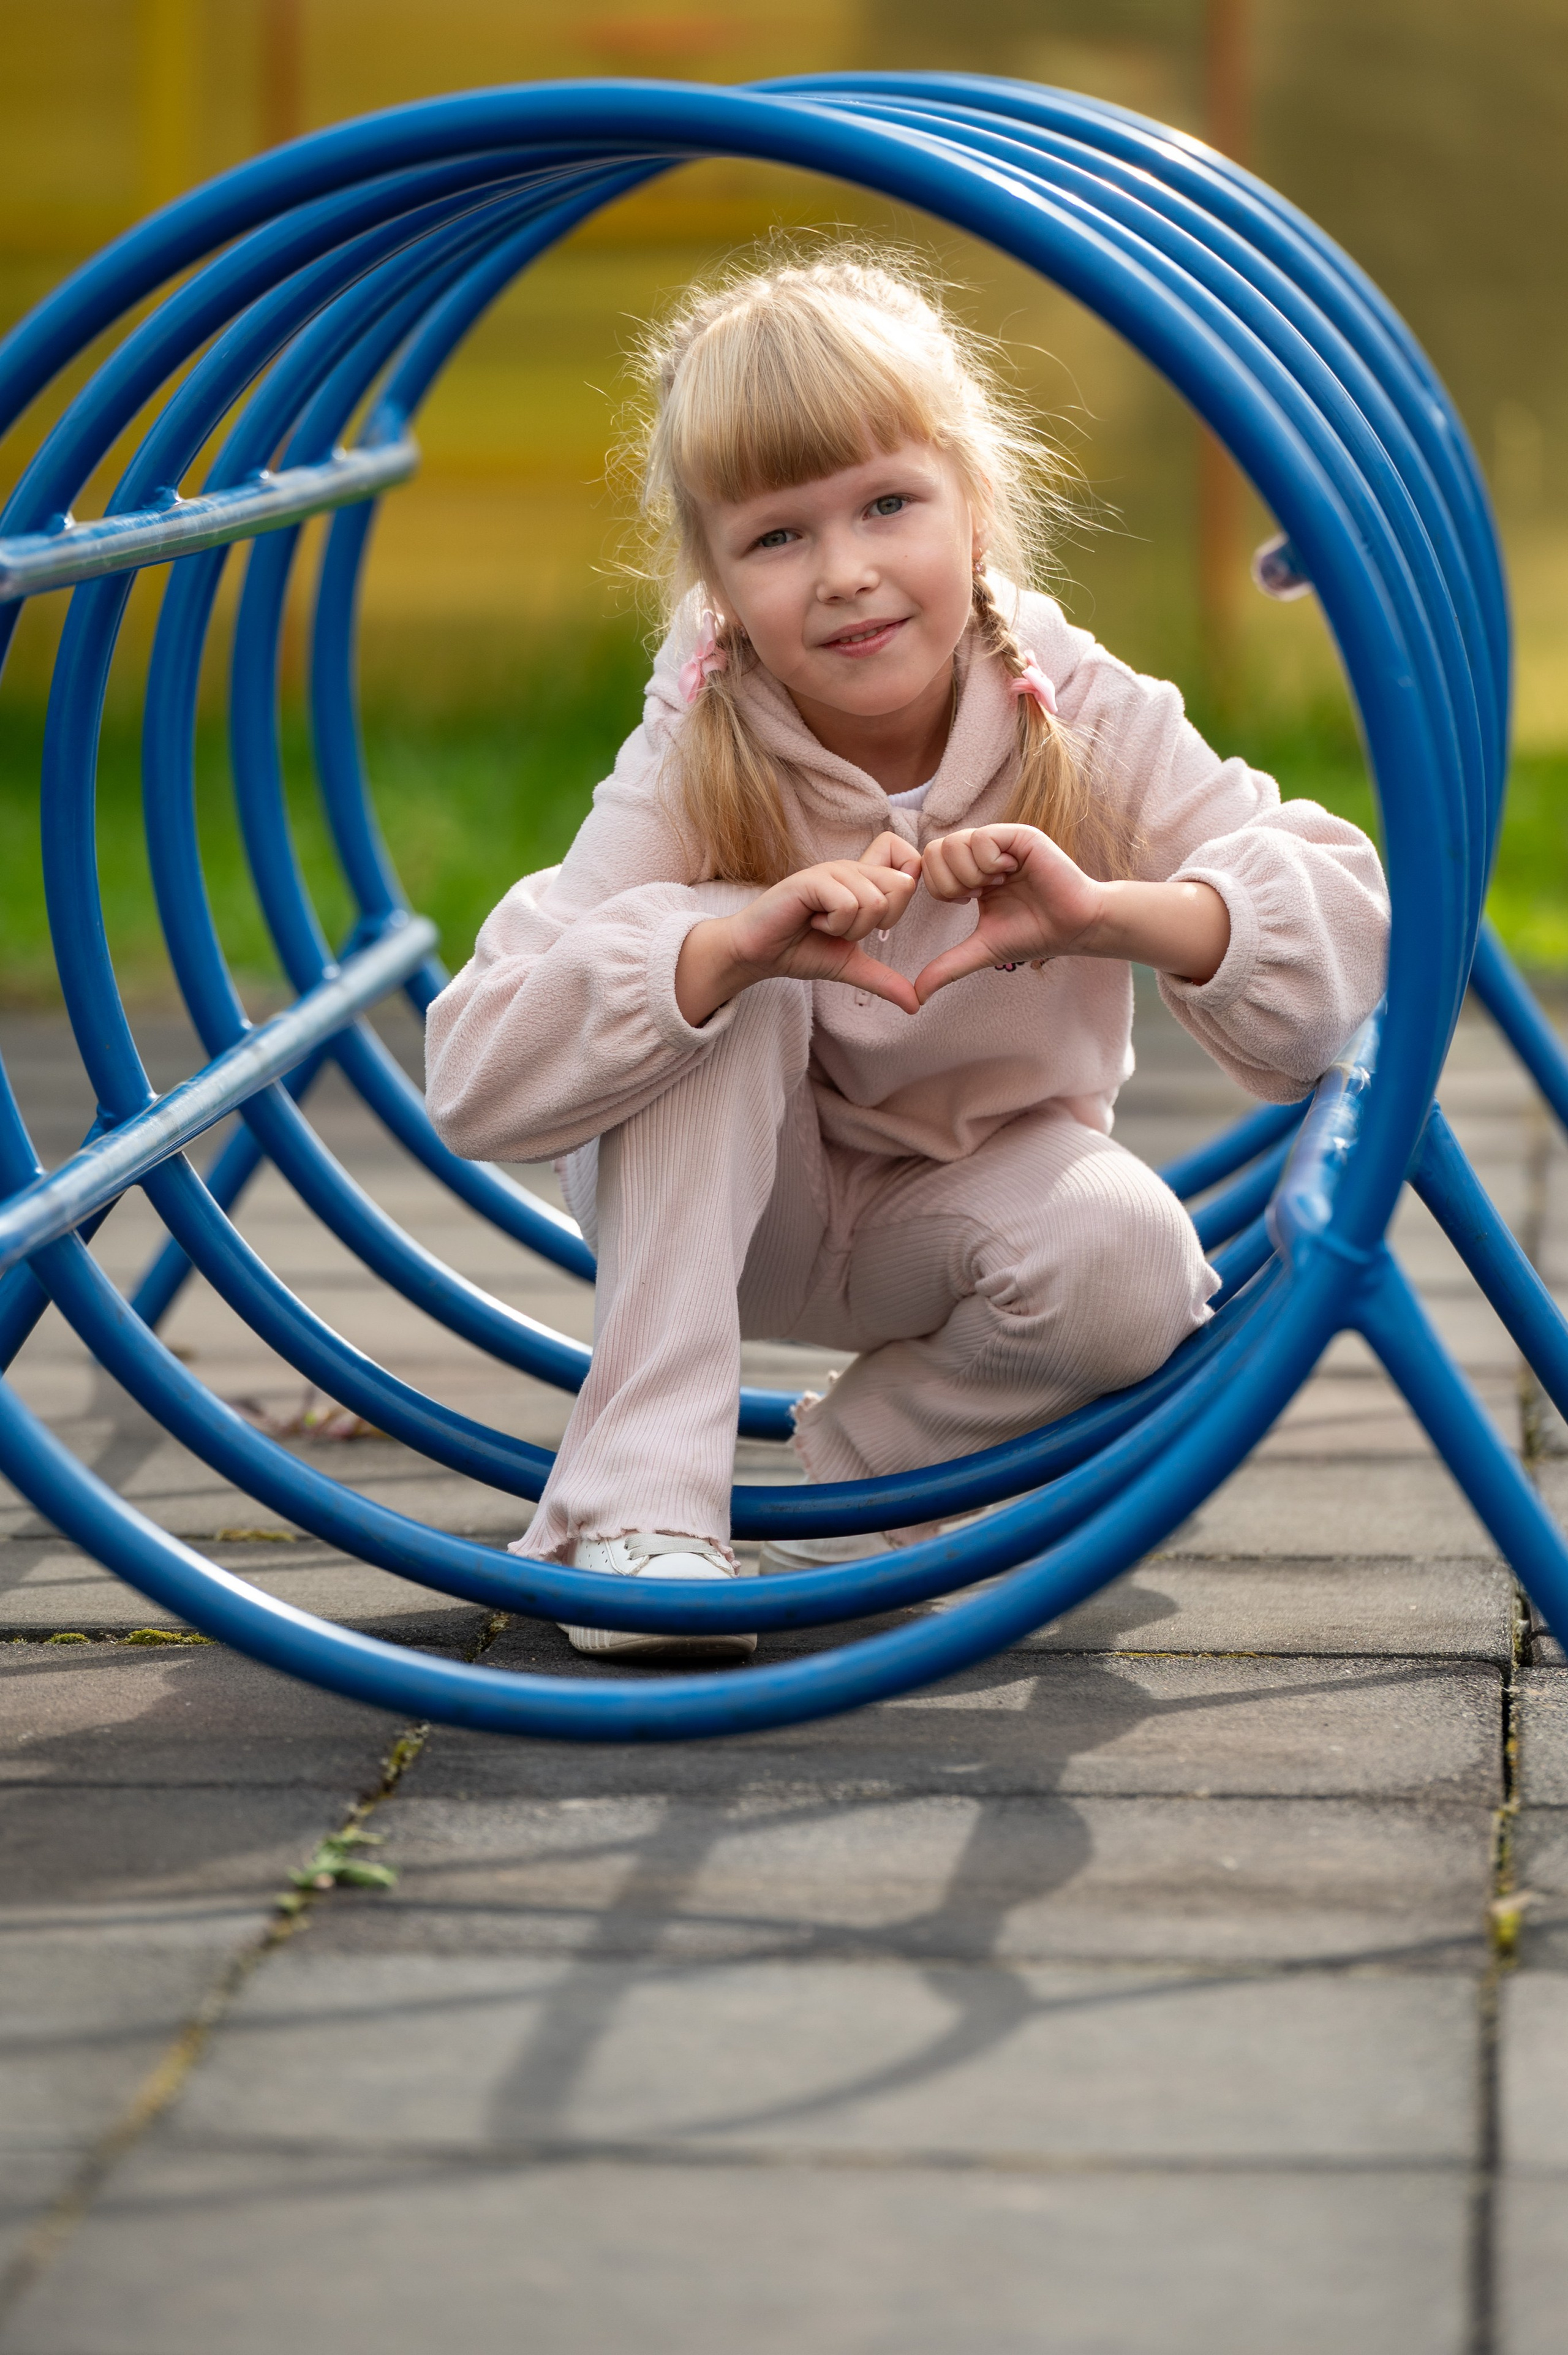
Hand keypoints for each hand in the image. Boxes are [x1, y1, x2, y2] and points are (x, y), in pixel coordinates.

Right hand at [676, 831, 922, 1024]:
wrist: (758, 954)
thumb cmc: (800, 950)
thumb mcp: (850, 965)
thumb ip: (883, 979)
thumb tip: (915, 1004)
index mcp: (865, 879)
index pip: (911, 861)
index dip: (906, 893)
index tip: (879, 920)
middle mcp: (852, 868)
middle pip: (903, 886)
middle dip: (879, 923)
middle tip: (846, 928)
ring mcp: (832, 871)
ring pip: (874, 902)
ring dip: (850, 929)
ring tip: (825, 927)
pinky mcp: (812, 880)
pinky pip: (847, 904)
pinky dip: (834, 925)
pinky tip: (813, 923)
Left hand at [914, 824, 1102, 1001]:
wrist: (1074, 927)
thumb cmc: (1035, 934)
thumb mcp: (983, 950)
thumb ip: (948, 966)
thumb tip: (918, 994)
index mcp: (970, 873)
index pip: (929, 865)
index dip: (943, 889)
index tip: (971, 902)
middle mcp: (982, 852)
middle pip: (934, 851)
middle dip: (953, 883)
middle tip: (981, 894)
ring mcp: (1000, 841)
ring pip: (954, 843)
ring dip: (973, 874)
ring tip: (1000, 883)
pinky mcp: (1019, 835)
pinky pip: (982, 838)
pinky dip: (991, 863)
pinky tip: (1011, 872)